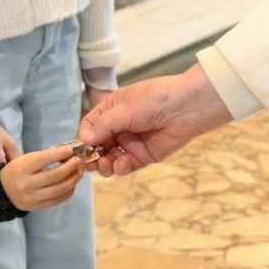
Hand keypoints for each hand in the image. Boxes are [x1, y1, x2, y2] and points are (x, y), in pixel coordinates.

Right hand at [0, 144, 84, 210]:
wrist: (2, 191)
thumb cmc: (16, 170)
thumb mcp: (24, 160)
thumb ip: (44, 157)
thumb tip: (68, 154)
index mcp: (21, 168)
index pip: (44, 159)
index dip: (60, 153)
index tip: (71, 149)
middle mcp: (26, 184)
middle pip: (55, 175)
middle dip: (71, 167)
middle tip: (79, 160)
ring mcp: (31, 198)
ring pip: (59, 189)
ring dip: (73, 180)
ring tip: (79, 172)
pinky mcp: (36, 207)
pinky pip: (57, 200)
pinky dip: (68, 192)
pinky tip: (72, 184)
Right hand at [77, 63, 231, 176]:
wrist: (186, 108)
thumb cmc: (153, 100)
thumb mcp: (123, 109)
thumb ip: (102, 126)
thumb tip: (83, 141)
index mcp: (112, 109)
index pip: (90, 126)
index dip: (84, 138)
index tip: (81, 148)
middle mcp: (119, 126)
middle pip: (98, 145)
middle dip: (92, 155)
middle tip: (89, 163)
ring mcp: (131, 142)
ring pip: (109, 158)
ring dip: (104, 164)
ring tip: (105, 165)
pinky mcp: (143, 156)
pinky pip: (126, 166)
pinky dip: (120, 168)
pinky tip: (120, 165)